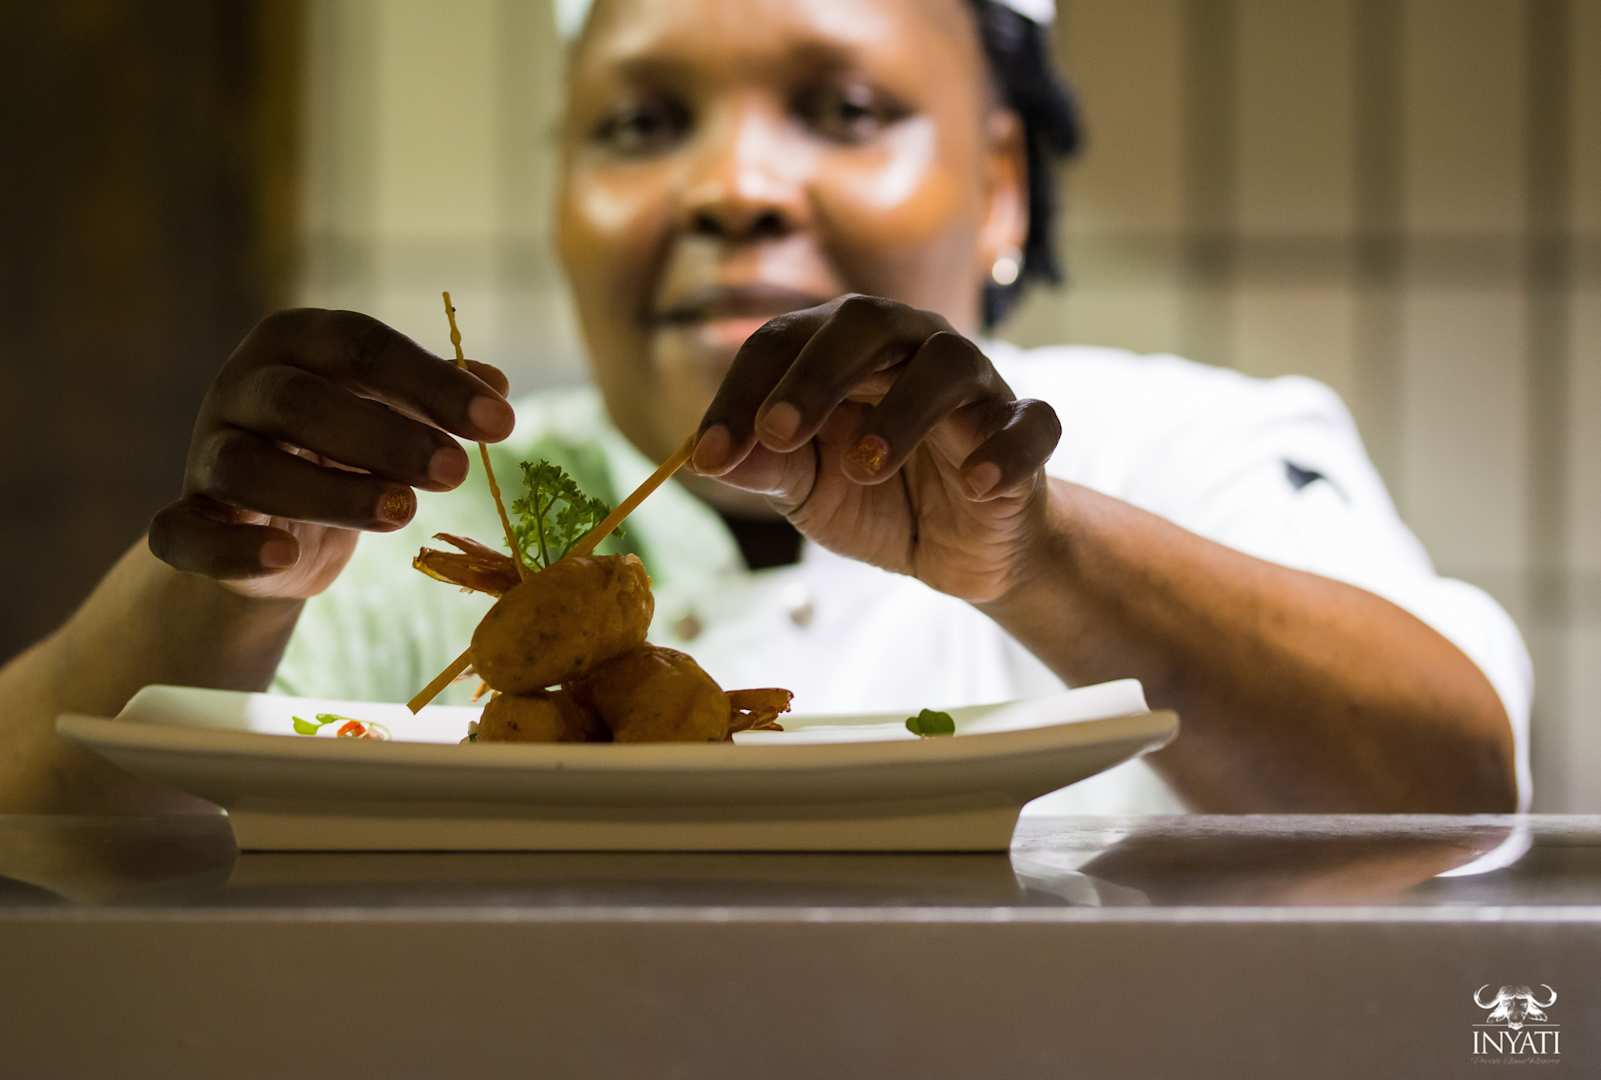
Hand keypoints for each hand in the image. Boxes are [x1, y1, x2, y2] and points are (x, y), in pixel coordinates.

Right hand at [149, 308, 513, 599]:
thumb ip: (436, 399)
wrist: (271, 527)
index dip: (432, 382)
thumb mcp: (391, 413)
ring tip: (403, 512)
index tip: (501, 424)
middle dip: (385, 436)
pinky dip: (231, 548)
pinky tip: (283, 556)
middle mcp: (241, 387)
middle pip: (300, 401)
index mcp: (294, 343)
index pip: (360, 346)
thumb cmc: (343, 448)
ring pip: (249, 468)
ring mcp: (206, 454)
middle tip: (456, 472)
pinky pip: (185, 533)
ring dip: (329, 491)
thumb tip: (497, 385)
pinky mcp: (186, 522)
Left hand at [691, 294, 1061, 603]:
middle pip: (867, 323)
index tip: (708, 457)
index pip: (784, 341)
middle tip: (778, 433)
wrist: (959, 548)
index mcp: (845, 349)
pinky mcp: (1024, 433)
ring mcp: (975, 386)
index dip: (741, 395)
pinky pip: (1030, 422)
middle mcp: (911, 348)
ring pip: (947, 365)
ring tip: (864, 468)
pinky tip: (976, 483)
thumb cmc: (877, 497)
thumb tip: (707, 457)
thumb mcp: (809, 490)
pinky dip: (1005, 448)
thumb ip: (767, 468)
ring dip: (902, 413)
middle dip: (816, 374)